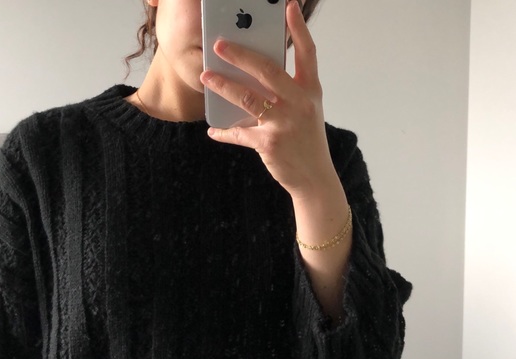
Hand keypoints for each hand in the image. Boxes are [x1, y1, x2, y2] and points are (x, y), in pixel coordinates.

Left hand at [200, 0, 339, 201]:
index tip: (288, 7)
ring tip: (206, 77)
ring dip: (224, 86)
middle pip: (267, 69)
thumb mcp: (307, 112)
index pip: (307, 53)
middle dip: (240, 55)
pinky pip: (240, 133)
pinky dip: (225, 132)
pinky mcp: (269, 143)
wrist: (314, 178)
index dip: (298, 29)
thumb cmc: (308, 143)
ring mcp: (284, 123)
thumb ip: (288, 93)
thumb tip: (254, 78)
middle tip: (220, 45)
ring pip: (248, 97)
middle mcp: (299, 103)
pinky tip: (213, 131)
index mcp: (310, 92)